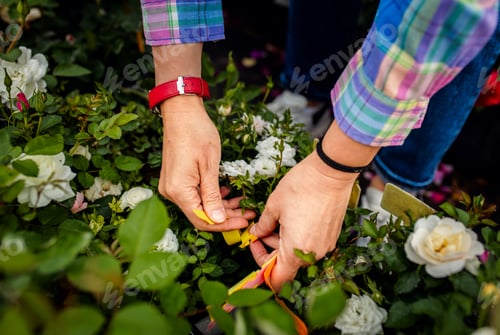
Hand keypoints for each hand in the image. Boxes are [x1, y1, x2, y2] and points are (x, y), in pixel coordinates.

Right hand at [158, 96, 251, 230]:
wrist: (181, 112)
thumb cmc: (196, 133)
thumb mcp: (210, 165)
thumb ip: (213, 195)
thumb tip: (217, 220)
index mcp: (179, 190)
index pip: (202, 220)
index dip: (224, 225)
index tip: (244, 223)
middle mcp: (171, 193)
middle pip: (200, 215)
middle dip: (226, 216)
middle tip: (248, 214)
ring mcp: (172, 187)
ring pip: (199, 206)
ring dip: (220, 207)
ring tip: (242, 204)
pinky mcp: (176, 180)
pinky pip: (194, 196)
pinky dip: (211, 197)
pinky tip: (227, 193)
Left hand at [249, 152, 357, 290]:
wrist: (331, 173)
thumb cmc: (302, 187)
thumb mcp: (274, 205)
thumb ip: (263, 225)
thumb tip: (256, 233)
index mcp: (294, 250)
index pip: (276, 277)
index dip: (261, 265)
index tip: (255, 244)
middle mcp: (312, 254)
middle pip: (287, 264)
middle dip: (271, 248)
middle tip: (262, 228)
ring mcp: (325, 246)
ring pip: (299, 254)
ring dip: (285, 242)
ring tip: (278, 219)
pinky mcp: (332, 236)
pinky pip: (311, 244)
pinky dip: (299, 237)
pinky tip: (294, 217)